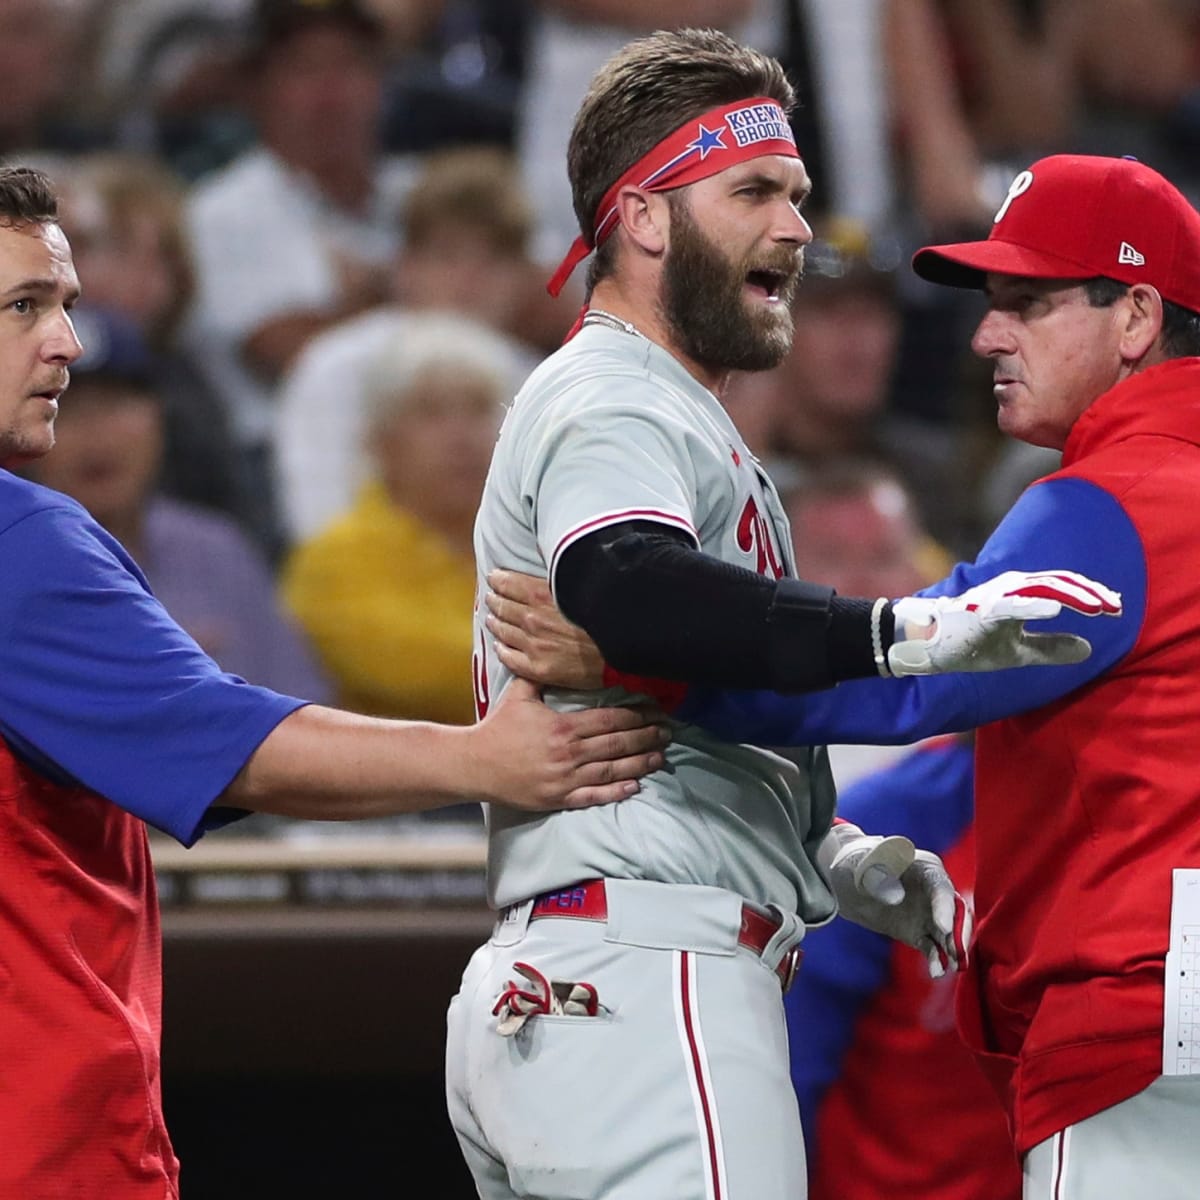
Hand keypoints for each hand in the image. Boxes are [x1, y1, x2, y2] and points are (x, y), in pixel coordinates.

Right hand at [469, 677, 666, 808]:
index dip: (637, 715)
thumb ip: (541, 674)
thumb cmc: (498, 728)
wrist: (475, 764)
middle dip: (646, 737)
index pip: (610, 719)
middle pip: (617, 744)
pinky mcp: (558, 797)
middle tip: (667, 733)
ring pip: (612, 770)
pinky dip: (616, 791)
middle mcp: (568, 753)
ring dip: (639, 763)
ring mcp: (565, 778)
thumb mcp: (520, 693)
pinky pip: (594, 796)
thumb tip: (554, 649)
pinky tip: (635, 785)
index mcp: (563, 726)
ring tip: (660, 756)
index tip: (654, 712)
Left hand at [485, 569, 605, 689]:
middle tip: (492, 598)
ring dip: (494, 623)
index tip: (494, 578)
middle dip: (495, 600)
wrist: (622, 649)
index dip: (498, 580)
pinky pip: (508, 658)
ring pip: (502, 631)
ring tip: (491, 619)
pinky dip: (501, 649)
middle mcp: (532, 619)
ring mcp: (533, 645)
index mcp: (542, 596)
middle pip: (502, 607)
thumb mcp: (580, 588)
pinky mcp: (537, 668)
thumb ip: (557, 583)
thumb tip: (545, 573)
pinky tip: (500, 646)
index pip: (508, 583)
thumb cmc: (605, 617)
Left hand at [819, 822, 971, 976]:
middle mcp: (935, 891)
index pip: (941, 887)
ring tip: (952, 967)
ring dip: (953, 950)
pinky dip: (937, 960)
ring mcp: (931, 914)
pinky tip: (936, 972)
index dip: (944, 906)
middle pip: (955, 912)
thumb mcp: (862, 867)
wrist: (850, 885)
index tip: (943, 927)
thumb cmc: (859, 866)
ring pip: (949, 933)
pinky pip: (933, 948)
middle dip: (959, 932)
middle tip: (957, 952)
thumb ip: (877, 878)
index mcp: (925, 867)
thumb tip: (896, 898)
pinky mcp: (922, 933)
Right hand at [887, 569, 1121, 676]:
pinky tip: (1057, 608)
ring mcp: (995, 597)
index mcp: (1018, 593)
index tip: (1115, 606)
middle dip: (1089, 592)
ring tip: (1098, 605)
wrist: (923, 646)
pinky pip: (1012, 605)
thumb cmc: (967, 645)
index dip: (1090, 594)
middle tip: (1115, 605)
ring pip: (1041, 588)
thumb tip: (1089, 649)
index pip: (1062, 586)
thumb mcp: (1017, 651)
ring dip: (1072, 595)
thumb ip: (1051, 648)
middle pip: (1058, 582)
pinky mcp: (980, 611)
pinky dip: (1035, 604)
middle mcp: (1009, 587)